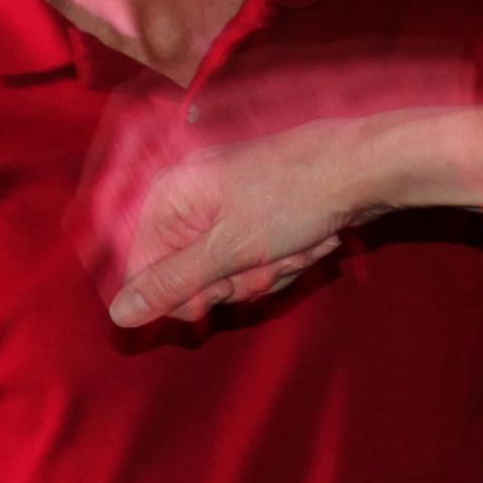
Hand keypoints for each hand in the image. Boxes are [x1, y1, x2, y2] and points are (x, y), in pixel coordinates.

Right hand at [87, 61, 482, 327]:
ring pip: (231, 273)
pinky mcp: (259, 214)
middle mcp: (191, 200)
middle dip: (238, 281)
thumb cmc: (293, 198)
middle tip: (270, 262)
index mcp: (170, 199)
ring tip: (296, 247)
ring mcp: (227, 206)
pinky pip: (258, 259)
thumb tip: (118, 314)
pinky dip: (286, 261)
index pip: (149, 276)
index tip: (226, 287)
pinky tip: (308, 242)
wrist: (364, 167)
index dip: (190, 295)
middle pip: (194, 277)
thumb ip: (171, 283)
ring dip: (268, 273)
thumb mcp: (228, 250)